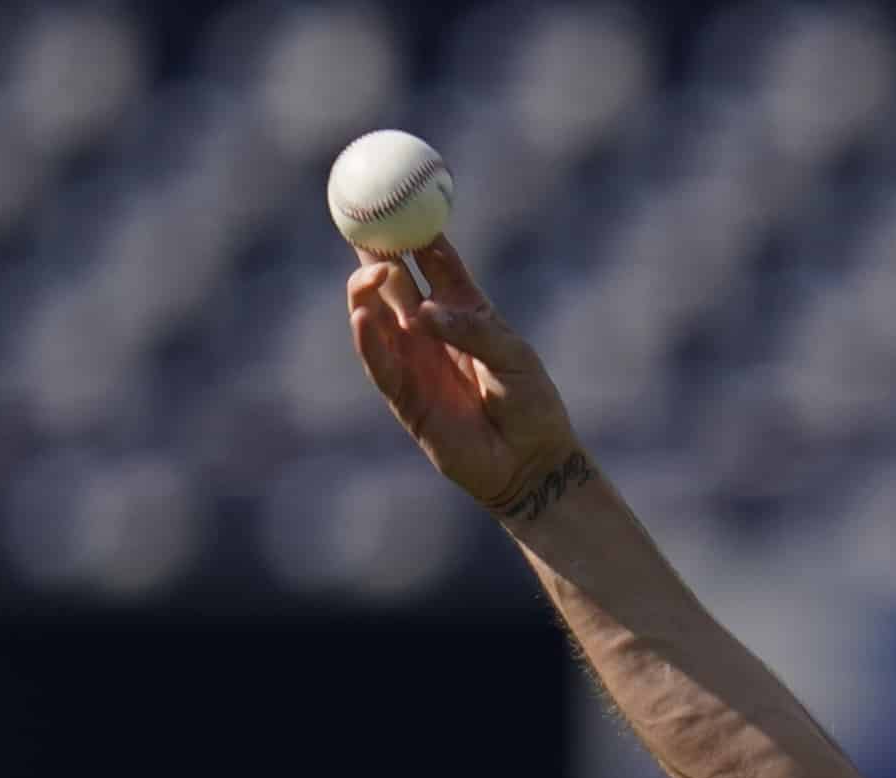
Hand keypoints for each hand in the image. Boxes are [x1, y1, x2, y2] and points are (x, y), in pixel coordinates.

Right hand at [343, 238, 585, 520]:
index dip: (414, 230)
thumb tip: (425, 313)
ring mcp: (414, 362)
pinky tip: (363, 317)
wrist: (531, 463)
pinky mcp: (405, 398)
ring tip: (372, 273)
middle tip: (363, 221)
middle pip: (392, 282)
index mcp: (463, 310)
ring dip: (368, 292)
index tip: (401, 196)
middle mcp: (431, 331)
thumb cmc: (532, 405)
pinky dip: (367, 340)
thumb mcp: (513, 357)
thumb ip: (472, 331)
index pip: (432, 261)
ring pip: (376, 318)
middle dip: (375, 250)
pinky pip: (378, 364)